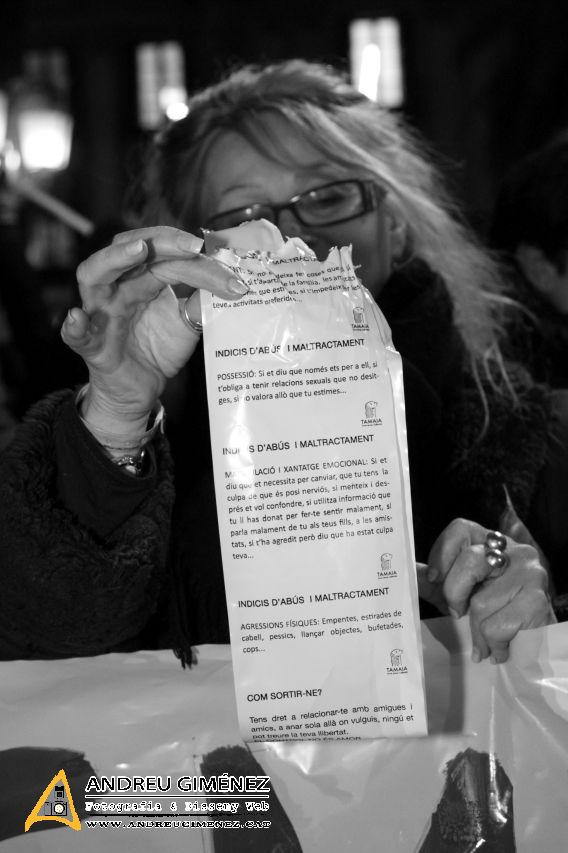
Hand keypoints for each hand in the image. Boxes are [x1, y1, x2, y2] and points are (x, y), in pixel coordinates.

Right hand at [61, 226, 248, 434]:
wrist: (142, 389)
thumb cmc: (158, 348)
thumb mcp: (187, 322)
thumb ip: (201, 301)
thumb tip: (232, 281)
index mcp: (141, 277)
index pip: (165, 255)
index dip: (194, 256)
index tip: (227, 264)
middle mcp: (118, 287)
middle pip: (129, 250)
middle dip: (161, 242)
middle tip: (193, 245)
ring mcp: (100, 313)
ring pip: (93, 275)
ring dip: (114, 259)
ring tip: (137, 251)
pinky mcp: (93, 346)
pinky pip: (77, 335)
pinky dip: (74, 326)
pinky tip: (77, 317)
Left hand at [417, 518, 554, 662]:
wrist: (533, 642)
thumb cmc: (492, 612)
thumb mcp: (460, 592)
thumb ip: (433, 581)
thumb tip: (404, 571)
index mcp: (491, 543)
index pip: (461, 528)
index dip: (442, 553)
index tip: (435, 580)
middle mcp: (514, 551)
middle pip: (469, 561)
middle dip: (455, 594)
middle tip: (460, 612)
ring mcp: (530, 573)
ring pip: (482, 602)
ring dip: (477, 630)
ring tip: (483, 638)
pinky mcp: (539, 601)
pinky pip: (497, 625)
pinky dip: (491, 643)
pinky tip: (497, 647)